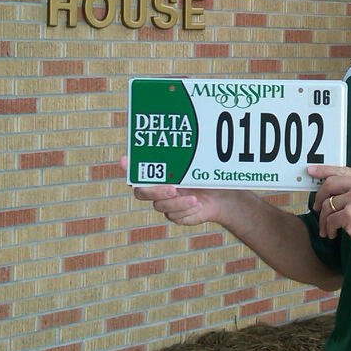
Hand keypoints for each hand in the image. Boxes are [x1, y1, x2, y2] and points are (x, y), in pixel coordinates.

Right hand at [120, 157, 243, 226]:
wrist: (226, 197)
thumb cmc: (211, 175)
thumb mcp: (202, 164)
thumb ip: (191, 156)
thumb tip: (190, 134)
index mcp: (160, 172)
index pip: (137, 169)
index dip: (128, 166)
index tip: (124, 160)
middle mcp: (159, 188)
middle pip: (142, 192)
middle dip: (155, 191)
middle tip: (172, 188)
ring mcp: (166, 203)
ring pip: (160, 206)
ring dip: (177, 202)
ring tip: (194, 198)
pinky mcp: (176, 216)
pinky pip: (174, 216)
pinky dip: (186, 209)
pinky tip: (198, 204)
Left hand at [308, 164, 350, 263]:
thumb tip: (335, 189)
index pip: (342, 170)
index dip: (323, 170)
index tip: (311, 171)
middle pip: (329, 184)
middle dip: (319, 197)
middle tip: (316, 207)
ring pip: (328, 204)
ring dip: (324, 219)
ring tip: (327, 229)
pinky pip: (330, 220)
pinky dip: (329, 229)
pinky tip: (333, 234)